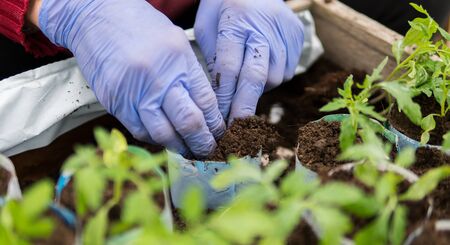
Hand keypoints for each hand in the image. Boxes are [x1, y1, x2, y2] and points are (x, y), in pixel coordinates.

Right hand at [37, 0, 225, 157]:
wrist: (94, 16)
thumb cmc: (138, 25)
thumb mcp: (175, 41)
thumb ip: (189, 74)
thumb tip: (205, 109)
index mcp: (179, 60)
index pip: (206, 103)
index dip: (215, 125)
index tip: (220, 135)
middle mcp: (158, 78)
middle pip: (188, 123)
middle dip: (202, 143)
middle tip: (208, 152)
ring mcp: (134, 92)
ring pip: (163, 134)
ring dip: (179, 147)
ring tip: (188, 151)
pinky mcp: (114, 102)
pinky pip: (139, 130)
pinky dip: (154, 139)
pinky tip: (163, 138)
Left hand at [195, 0, 304, 122]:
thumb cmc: (221, 8)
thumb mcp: (207, 27)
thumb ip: (213, 58)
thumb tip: (221, 98)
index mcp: (234, 20)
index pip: (229, 67)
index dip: (224, 97)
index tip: (218, 119)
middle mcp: (263, 25)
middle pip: (255, 76)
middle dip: (245, 107)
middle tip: (237, 130)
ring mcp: (284, 30)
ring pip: (273, 77)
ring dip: (257, 91)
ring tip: (243, 91)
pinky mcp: (297, 34)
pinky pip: (286, 70)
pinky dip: (272, 78)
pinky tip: (260, 71)